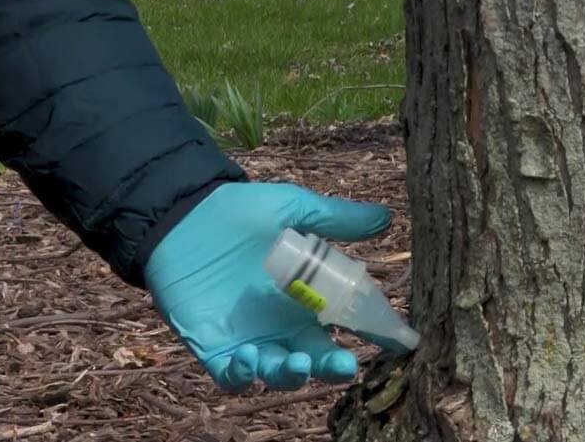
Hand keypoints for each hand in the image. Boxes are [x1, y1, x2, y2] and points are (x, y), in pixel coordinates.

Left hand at [144, 182, 391, 391]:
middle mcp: (286, 324)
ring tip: (297, 364)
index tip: (402, 340)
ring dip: (292, 376)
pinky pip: (232, 375)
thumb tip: (387, 216)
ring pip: (280, 374)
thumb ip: (336, 218)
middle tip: (344, 363)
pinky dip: (244, 374)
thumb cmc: (241, 211)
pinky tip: (250, 357)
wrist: (182, 215)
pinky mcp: (215, 347)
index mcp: (310, 296)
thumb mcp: (293, 208)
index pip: (351, 322)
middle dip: (334, 369)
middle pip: (320, 360)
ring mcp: (252, 338)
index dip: (377, 333)